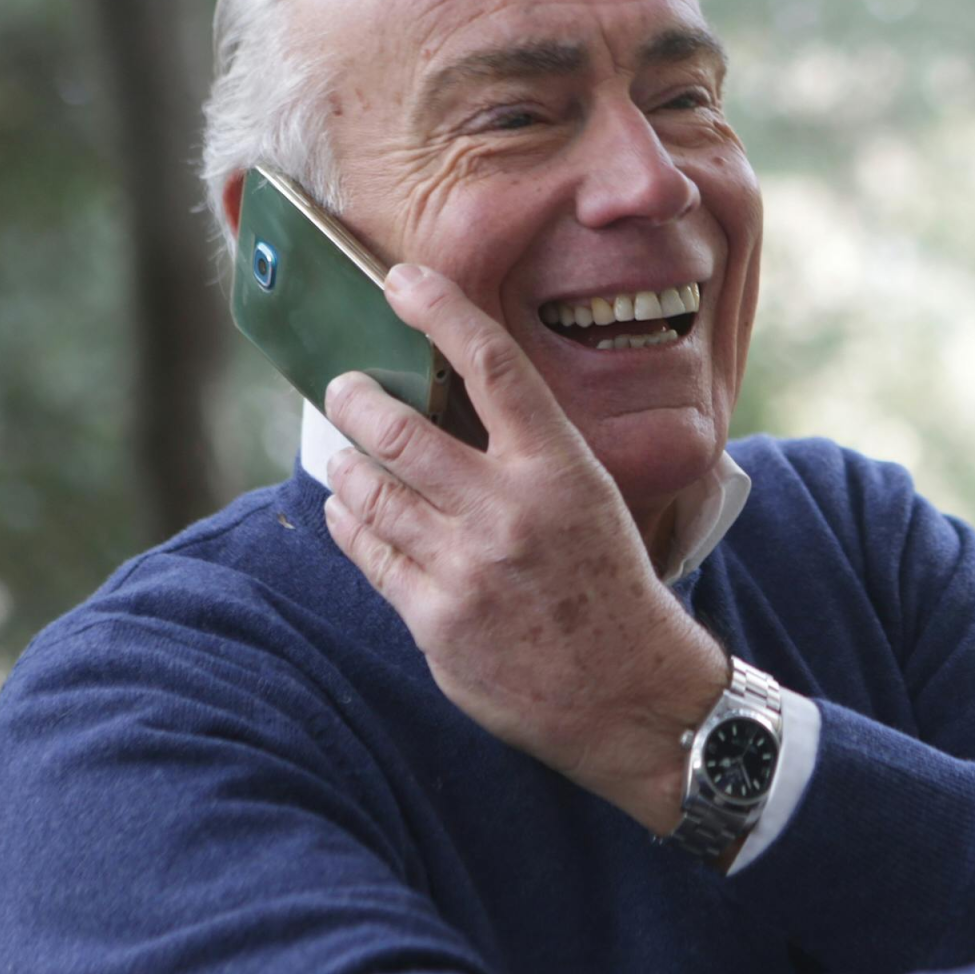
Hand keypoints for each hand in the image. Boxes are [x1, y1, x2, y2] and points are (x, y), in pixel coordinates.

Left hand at [319, 263, 729, 832]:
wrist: (631, 695)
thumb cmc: (610, 586)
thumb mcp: (591, 500)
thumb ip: (527, 456)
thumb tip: (452, 409)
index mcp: (560, 469)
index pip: (492, 366)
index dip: (441, 310)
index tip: (402, 279)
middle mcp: (510, 511)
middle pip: (403, 429)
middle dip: (358, 399)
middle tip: (345, 387)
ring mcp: (467, 568)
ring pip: (372, 491)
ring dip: (346, 462)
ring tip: (343, 451)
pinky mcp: (436, 620)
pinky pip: (370, 554)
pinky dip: (351, 523)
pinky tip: (349, 510)